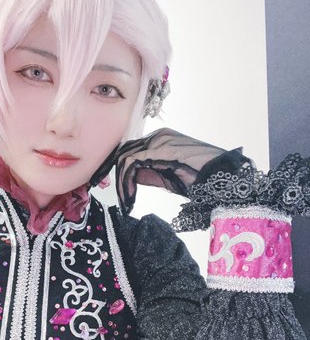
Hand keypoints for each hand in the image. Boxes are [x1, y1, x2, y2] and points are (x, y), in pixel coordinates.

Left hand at [90, 127, 248, 214]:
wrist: (224, 178)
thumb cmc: (202, 180)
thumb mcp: (167, 177)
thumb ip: (148, 174)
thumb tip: (130, 177)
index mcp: (161, 140)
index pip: (130, 151)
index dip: (119, 171)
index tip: (116, 192)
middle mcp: (158, 136)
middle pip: (123, 152)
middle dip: (115, 177)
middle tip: (118, 199)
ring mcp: (158, 141)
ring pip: (124, 158)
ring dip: (121, 183)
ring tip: (126, 202)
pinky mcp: (158, 150)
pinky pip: (130, 163)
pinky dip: (126, 182)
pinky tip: (130, 198)